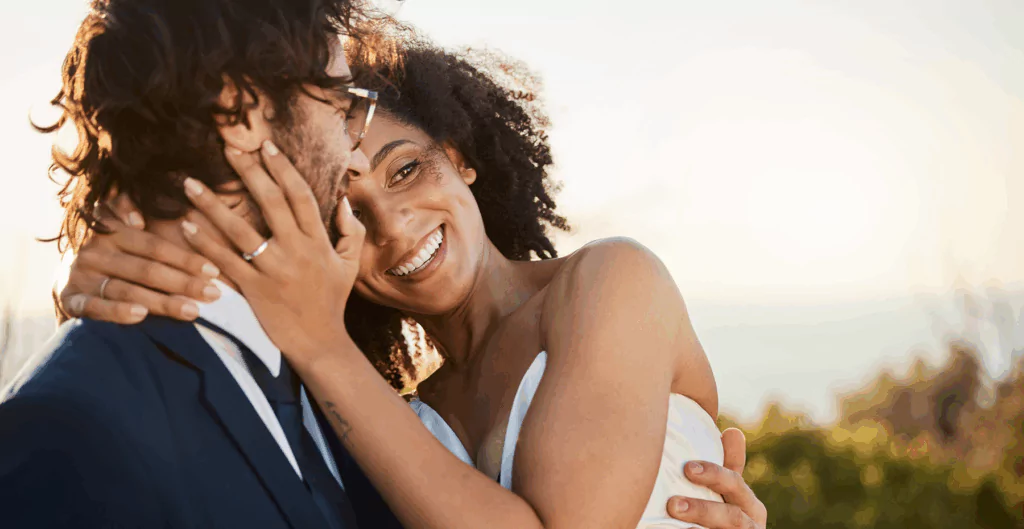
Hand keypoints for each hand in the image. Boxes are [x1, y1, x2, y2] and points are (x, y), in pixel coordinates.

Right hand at [58, 194, 221, 322]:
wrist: (69, 283)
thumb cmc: (114, 256)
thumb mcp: (126, 231)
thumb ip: (146, 216)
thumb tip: (173, 206)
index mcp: (112, 231)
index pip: (155, 246)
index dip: (186, 258)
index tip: (214, 270)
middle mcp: (95, 251)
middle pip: (146, 269)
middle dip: (183, 283)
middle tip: (214, 294)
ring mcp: (81, 276)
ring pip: (127, 289)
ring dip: (162, 302)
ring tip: (193, 311)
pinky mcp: (71, 300)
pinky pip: (96, 307)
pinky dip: (118, 311)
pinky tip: (141, 315)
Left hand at [179, 140, 363, 365]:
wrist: (319, 343)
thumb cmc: (332, 301)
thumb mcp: (350, 266)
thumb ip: (350, 232)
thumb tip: (343, 202)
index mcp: (318, 242)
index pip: (301, 196)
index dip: (283, 168)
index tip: (266, 146)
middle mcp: (296, 251)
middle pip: (271, 203)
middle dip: (249, 172)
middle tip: (227, 149)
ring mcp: (273, 271)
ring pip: (240, 231)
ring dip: (212, 205)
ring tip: (190, 184)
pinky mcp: (253, 290)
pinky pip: (224, 263)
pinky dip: (204, 244)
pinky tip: (186, 226)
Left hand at [667, 428, 766, 527]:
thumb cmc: (723, 516)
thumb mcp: (726, 494)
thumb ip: (728, 467)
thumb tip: (733, 431)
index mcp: (750, 505)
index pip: (734, 484)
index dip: (713, 475)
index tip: (687, 468)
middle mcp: (752, 526)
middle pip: (732, 516)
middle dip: (703, 509)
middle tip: (672, 504)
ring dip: (701, 524)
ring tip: (674, 518)